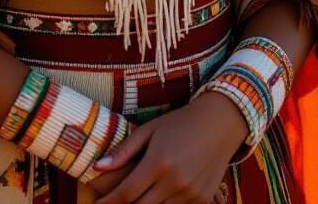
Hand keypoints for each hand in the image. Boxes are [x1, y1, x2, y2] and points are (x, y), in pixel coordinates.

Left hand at [89, 91, 247, 202]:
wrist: (219, 123)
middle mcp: (175, 181)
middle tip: (111, 203)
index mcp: (158, 162)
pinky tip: (158, 194)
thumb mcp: (149, 130)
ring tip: (136, 195)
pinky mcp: (202, 199)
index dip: (107, 202)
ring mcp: (190, 193)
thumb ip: (124, 151)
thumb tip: (97, 167)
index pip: (125, 193)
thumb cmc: (179, 122)